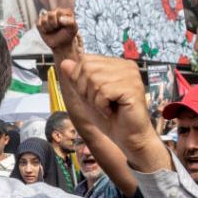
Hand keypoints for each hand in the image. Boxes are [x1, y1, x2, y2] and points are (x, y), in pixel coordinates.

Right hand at [37, 8, 81, 59]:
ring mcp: (47, 17)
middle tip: (57, 28)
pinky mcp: (40, 22)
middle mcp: (55, 12)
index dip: (60, 21)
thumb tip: (60, 19)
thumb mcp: (73, 28)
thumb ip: (70, 22)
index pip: (58, 12)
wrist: (62, 44)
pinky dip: (43, 29)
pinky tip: (47, 31)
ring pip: (43, 20)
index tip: (64, 26)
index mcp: (64, 11)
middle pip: (50, 14)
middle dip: (53, 24)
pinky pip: (38, 24)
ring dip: (48, 28)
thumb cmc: (68, 35)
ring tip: (52, 30)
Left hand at [59, 53, 169, 171]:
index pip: (85, 60)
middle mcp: (126, 66)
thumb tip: (64, 63)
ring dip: (95, 100)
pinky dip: (102, 105)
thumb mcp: (87, 97)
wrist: (127, 137)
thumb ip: (76, 80)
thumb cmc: (110, 118)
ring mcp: (131, 75)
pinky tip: (111, 111)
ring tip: (106, 108)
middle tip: (99, 104)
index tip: (93, 96)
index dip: (80, 80)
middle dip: (86, 90)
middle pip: (87, 68)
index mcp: (116, 64)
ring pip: (95, 79)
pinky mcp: (133, 87)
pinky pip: (104, 91)